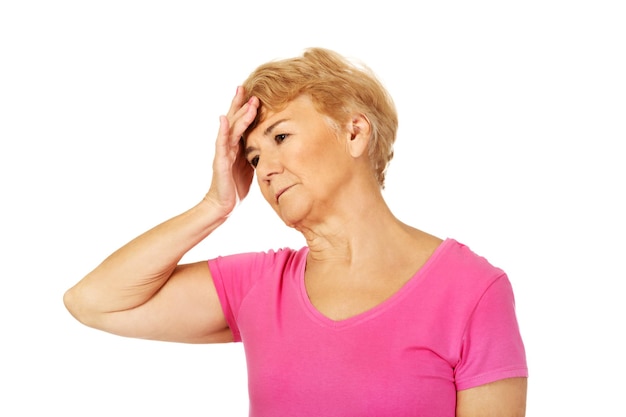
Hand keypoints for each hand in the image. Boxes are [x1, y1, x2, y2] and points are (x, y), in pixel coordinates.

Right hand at [204, 86, 258, 214]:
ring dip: (239, 114)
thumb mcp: (249, 166)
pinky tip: (224, 120)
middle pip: (233, 120)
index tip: (253, 93)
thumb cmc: (236, 187)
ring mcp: (223, 153)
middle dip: (240, 104)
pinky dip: (223, 131)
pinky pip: (221, 144)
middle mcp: (228, 146)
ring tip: (246, 101)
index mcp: (236, 147)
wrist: (224, 205)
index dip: (245, 109)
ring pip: (231, 129)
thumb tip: (268, 145)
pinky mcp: (220, 162)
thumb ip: (253, 153)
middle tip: (246, 88)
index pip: (240, 123)